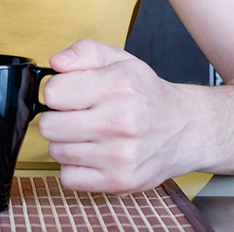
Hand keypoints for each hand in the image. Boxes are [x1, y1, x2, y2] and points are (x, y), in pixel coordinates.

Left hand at [39, 39, 204, 194]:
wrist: (183, 128)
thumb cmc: (145, 93)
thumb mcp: (119, 59)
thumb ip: (84, 52)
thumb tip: (56, 63)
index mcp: (119, 86)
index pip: (53, 93)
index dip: (56, 91)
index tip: (69, 93)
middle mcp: (121, 121)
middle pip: (49, 126)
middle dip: (57, 118)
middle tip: (77, 115)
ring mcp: (121, 155)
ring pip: (57, 152)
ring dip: (66, 143)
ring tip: (88, 134)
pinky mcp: (120, 182)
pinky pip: (69, 178)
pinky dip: (75, 168)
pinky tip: (93, 154)